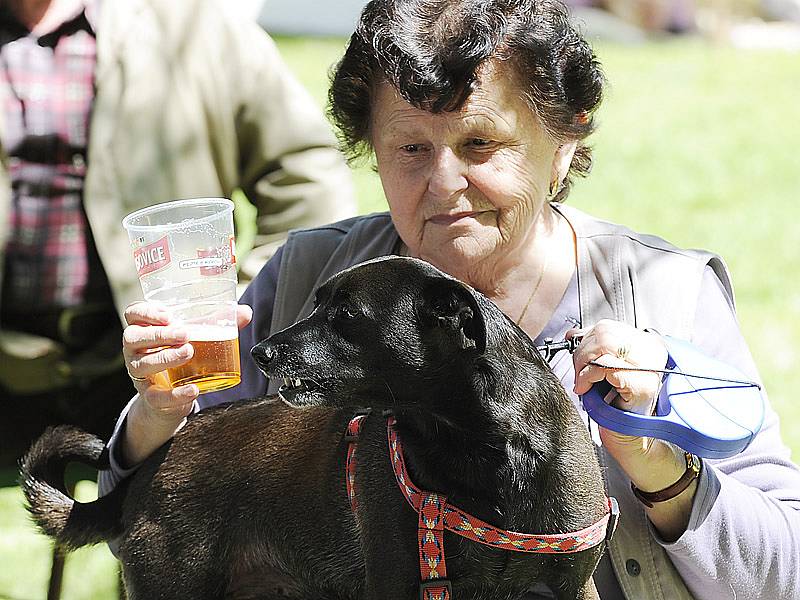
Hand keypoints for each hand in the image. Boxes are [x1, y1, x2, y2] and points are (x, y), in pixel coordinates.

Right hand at [120, 301, 252, 465]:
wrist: (171, 396)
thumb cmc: (180, 354)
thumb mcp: (196, 336)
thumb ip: (218, 322)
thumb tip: (245, 312)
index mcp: (144, 329)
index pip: (133, 314)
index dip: (146, 312)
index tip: (169, 315)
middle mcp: (136, 350)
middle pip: (132, 337)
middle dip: (159, 334)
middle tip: (185, 334)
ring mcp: (140, 374)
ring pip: (140, 364)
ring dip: (165, 358)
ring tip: (189, 352)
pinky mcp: (150, 397)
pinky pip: (156, 396)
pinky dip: (176, 394)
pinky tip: (193, 390)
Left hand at [567, 320, 693, 538]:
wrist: (628, 437)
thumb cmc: (615, 405)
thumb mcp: (603, 370)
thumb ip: (593, 349)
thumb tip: (573, 334)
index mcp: (645, 343)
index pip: (607, 326)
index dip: (586, 340)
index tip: (578, 357)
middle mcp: (652, 351)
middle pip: (604, 333)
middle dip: (581, 352)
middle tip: (579, 373)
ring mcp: (649, 367)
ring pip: (603, 345)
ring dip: (583, 364)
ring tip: (583, 381)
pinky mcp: (641, 383)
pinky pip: (605, 366)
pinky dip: (588, 376)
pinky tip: (586, 388)